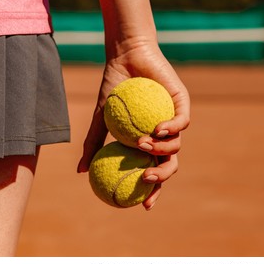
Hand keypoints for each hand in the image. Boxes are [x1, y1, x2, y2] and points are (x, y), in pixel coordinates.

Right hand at [77, 38, 189, 210]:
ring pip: (176, 145)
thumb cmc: (114, 89)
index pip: (153, 171)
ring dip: (160, 149)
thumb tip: (81, 171)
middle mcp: (164, 135)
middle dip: (162, 177)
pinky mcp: (182, 104)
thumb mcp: (101, 120)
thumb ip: (94, 144)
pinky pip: (182, 122)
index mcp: (148, 143)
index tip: (145, 205)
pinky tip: (157, 129)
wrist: (126, 59)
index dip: (153, 191)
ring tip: (142, 144)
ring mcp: (174, 120)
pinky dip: (171, 128)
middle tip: (146, 181)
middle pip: (170, 164)